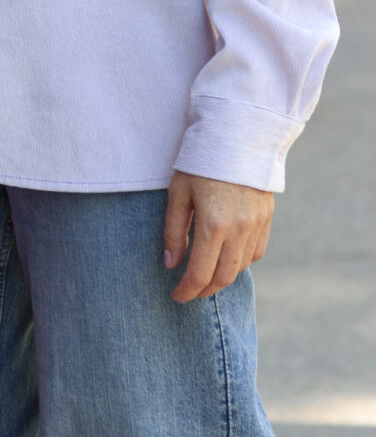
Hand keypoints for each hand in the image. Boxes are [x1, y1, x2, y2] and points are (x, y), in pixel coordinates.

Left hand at [164, 170, 274, 302]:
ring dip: (223, 278)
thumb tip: (170, 265)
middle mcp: (240, 230)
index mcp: (214, 225)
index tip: (176, 297)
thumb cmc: (199, 164)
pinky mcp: (267, 219)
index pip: (201, 272)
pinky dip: (240, 262)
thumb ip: (175, 232)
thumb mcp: (177, 195)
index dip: (188, 290)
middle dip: (205, 290)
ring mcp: (257, 226)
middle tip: (189, 293)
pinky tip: (226, 260)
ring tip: (204, 278)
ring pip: (241, 267)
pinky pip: (256, 252)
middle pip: (224, 276)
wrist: (237, 139)